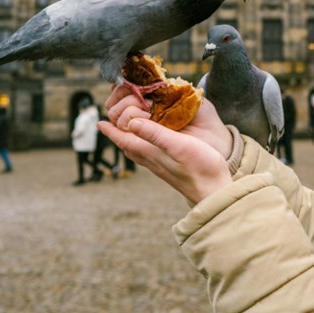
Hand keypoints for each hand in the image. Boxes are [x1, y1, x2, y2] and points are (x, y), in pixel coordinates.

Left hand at [105, 85, 231, 157]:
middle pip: (127, 145)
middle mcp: (152, 160)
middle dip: (117, 133)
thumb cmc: (199, 167)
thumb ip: (155, 134)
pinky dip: (143, 143)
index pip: (124, 140)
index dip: (111, 131)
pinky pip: (148, 153)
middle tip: (111, 121)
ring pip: (137, 150)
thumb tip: (131, 122)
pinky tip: (151, 141)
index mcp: (150, 153)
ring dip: (129, 138)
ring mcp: (160, 165)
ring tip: (127, 129)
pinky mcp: (170, 167)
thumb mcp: (178, 145)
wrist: (214, 191)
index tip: (99, 123)